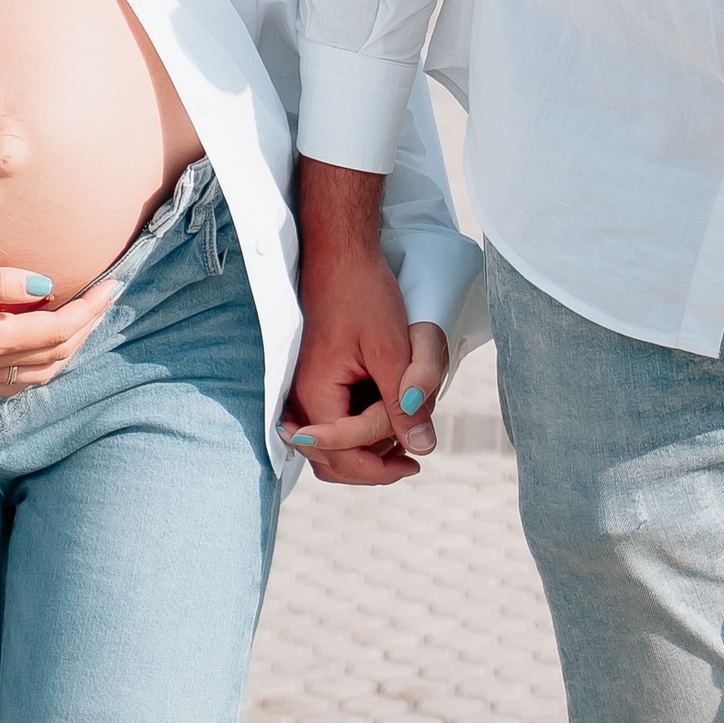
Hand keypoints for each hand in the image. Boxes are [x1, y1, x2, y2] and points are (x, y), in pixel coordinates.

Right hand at [0, 255, 117, 391]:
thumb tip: (44, 285)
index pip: (56, 330)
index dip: (89, 310)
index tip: (111, 285)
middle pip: (56, 354)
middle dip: (88, 326)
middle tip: (108, 295)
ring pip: (43, 373)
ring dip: (72, 347)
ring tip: (88, 316)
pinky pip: (22, 381)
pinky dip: (47, 364)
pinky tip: (51, 344)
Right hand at [287, 157, 449, 484]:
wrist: (340, 254)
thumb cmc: (363, 294)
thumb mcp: (391, 351)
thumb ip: (402, 404)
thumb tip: (423, 450)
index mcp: (315, 394)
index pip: (345, 456)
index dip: (382, 469)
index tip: (416, 463)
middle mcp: (300, 399)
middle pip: (331, 459)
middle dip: (371, 465)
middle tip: (411, 458)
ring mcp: (302, 391)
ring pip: (330, 445)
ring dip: (365, 449)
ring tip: (403, 435)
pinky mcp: (311, 381)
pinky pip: (330, 422)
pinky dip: (357, 430)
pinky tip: (386, 416)